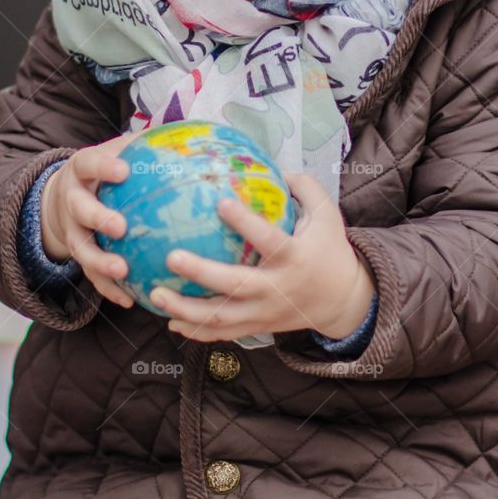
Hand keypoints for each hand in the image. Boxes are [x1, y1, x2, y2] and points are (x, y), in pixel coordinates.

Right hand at [40, 131, 141, 308]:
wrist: (64, 196)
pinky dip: (108, 288)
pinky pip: (91, 276)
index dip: (103, 167)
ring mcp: (72, 230)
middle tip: (120, 227)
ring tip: (122, 271)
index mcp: (82, 169)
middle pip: (79, 209)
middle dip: (97, 217)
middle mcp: (72, 200)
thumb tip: (189, 130)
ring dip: (100, 261)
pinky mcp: (77, 256)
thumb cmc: (105, 170)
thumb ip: (146, 145)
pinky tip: (129, 300)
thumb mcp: (117, 150)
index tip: (123, 171)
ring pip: (81, 248)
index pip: (89, 163)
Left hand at [149, 172, 376, 343]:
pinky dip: (196, 330)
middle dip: (202, 273)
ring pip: (222, 317)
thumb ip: (305, 188)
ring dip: (186, 309)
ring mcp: (265, 312)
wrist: (343, 301)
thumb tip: (275, 165)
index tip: (220, 202)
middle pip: (236, 285)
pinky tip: (169, 320)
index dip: (245, 222)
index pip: (269, 239)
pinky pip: (222, 333)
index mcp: (295, 257)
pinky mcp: (257, 327)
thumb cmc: (330, 251)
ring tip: (154, 294)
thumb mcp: (328, 216)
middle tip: (171, 257)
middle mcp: (277, 288)